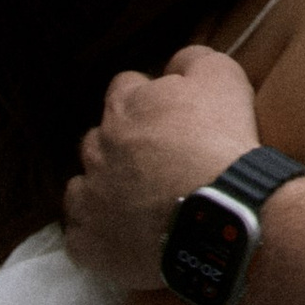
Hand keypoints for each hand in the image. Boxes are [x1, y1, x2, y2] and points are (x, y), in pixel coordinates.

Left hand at [63, 45, 261, 287]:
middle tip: (158, 165)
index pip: (124, 89)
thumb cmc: (222, 143)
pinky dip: (99, 236)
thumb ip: (192, 60)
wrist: (220, 217)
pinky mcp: (88, 244)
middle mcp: (98, 149)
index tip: (169, 119)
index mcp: (126, 107)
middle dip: (121, 148)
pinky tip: (126, 239)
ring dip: (105, 191)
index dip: (147, 102)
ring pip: (83, 188)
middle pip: (99, 140)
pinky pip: (81, 238)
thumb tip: (175, 62)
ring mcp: (89, 199)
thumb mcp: (223, 78)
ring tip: (139, 206)